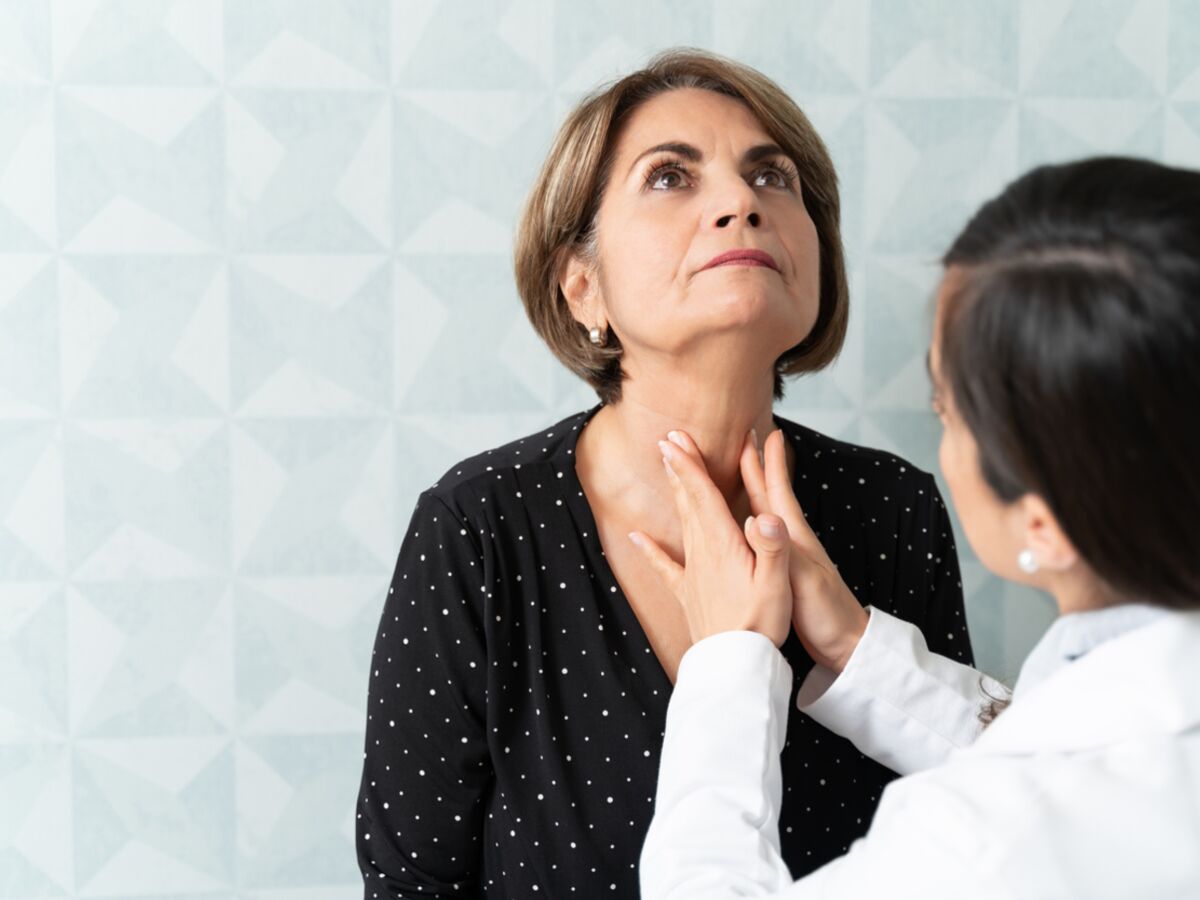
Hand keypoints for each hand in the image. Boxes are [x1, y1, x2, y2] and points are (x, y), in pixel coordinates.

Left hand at [628, 432, 792, 646]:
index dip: (690, 465)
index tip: (675, 439)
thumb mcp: (777, 583)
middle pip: (689, 502)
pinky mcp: (688, 593)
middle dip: (680, 469)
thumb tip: (767, 514)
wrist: (735, 665)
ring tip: (667, 469)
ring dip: (675, 494)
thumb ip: (773, 546)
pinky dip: (649, 549)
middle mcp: (703, 553)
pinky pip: (664, 566)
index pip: (703, 495)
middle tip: (668, 439)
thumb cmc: (761, 623)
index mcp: (724, 544)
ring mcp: (692, 573)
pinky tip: (634, 537)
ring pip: (681, 523)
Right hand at [738, 428, 868, 672]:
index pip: (777, 492)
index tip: (764, 432)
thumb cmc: (827, 613)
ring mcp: (784, 556)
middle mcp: (788, 540)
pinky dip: (742, 525)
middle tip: (743, 437)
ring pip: (760, 514)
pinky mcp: (778, 573)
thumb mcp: (804, 580)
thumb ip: (781, 551)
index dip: (769, 463)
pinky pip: (755, 538)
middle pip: (767, 495)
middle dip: (754, 467)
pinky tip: (736, 528)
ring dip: (748, 491)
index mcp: (793, 537)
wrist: (845, 646)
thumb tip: (756, 519)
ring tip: (733, 473)